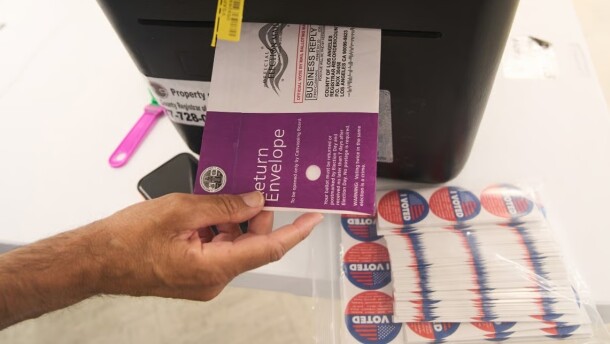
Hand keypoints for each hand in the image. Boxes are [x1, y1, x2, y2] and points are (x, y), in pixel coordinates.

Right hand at [90, 191, 322, 300]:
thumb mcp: (180, 210)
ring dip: (232, 220)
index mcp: (214, 268)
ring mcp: (203, 279)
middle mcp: (213, 280)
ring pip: (235, 245)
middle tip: (253, 187)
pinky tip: (205, 211)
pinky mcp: (194, 274)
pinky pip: (218, 249)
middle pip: (252, 243)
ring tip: (218, 196)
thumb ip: (223, 206)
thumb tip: (254, 201)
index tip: (313, 217)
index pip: (269, 249)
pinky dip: (218, 229)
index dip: (295, 231)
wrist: (95, 259)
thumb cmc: (126, 240)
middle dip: (256, 215)